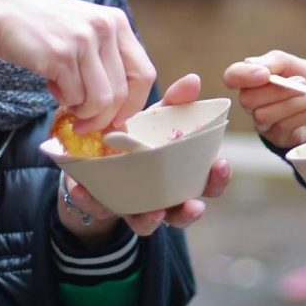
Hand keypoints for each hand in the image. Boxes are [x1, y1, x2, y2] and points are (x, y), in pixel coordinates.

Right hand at [0, 0, 154, 133]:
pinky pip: (74, 96)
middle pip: (122, 93)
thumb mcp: (86, 32)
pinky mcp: (61, 55)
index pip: (144, 73)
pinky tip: (51, 83)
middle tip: (86, 125)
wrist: (2, 12)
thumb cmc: (45, 29)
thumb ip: (106, 61)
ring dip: (83, 112)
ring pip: (100, 100)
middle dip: (104, 118)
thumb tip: (121, 111)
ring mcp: (84, 41)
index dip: (133, 104)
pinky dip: (62, 99)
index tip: (117, 118)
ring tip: (66, 99)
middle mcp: (105, 28)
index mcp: (117, 23)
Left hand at [55, 73, 232, 239]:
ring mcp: (133, 207)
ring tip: (153, 212)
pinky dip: (91, 201)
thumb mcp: (156, 118)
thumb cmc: (140, 138)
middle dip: (190, 212)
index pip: (208, 185)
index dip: (218, 179)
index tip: (221, 164)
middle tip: (193, 205)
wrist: (97, 154)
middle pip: (182, 214)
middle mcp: (162, 200)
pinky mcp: (101, 207)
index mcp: (182, 178)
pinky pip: (97, 209)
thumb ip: (175, 101)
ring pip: (145, 224)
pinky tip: (84, 189)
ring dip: (150, 220)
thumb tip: (193, 81)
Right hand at [223, 51, 305, 149]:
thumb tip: (255, 67)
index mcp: (255, 79)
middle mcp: (255, 102)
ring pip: (263, 115)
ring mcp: (266, 122)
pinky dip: (304, 114)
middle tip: (302, 82)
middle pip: (247, 100)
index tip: (265, 74)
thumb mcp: (297, 64)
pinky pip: (283, 127)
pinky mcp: (280, 138)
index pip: (233, 76)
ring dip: (293, 103)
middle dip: (277, 91)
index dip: (243, 76)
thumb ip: (275, 62)